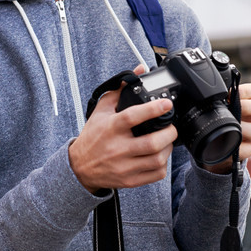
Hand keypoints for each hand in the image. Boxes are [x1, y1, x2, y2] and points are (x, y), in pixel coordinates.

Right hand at [68, 69, 177, 193]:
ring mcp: (124, 166)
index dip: (153, 109)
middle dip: (169, 133)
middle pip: (151, 143)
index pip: (133, 117)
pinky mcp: (129, 180)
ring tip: (166, 141)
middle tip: (171, 126)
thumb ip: (120, 89)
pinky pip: (155, 175)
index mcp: (111, 128)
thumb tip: (139, 70)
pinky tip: (159, 156)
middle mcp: (118, 148)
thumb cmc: (92, 137)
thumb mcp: (101, 110)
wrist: (79, 167)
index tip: (166, 104)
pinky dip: (163, 164)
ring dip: (168, 149)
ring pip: (156, 160)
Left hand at [204, 81, 250, 173]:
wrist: (212, 139)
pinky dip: (237, 147)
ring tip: (225, 128)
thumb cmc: (217, 115)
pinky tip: (226, 143)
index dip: (249, 90)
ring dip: (241, 129)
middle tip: (232, 108)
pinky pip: (249, 149)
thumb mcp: (218, 102)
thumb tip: (208, 87)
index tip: (231, 92)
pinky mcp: (249, 148)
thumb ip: (219, 93)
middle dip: (248, 107)